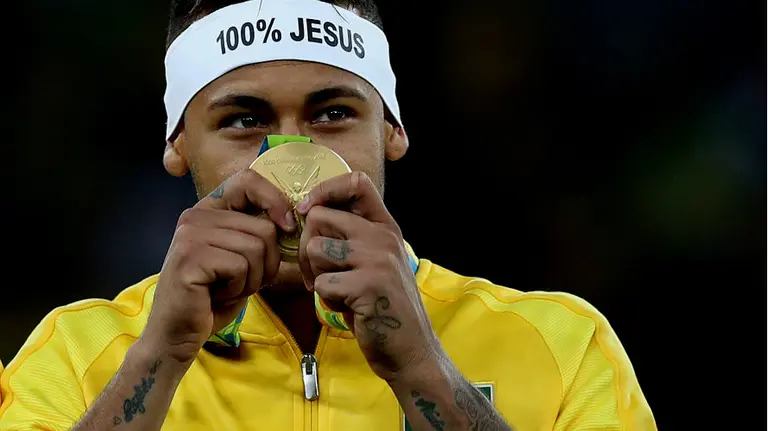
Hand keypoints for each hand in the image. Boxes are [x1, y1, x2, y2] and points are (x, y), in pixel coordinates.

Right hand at [142, 170, 294, 364]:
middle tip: (244, 281)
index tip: (288, 227)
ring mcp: (189, 235)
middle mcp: (195, 216)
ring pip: (256, 248)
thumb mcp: (241, 258)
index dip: (275, 201)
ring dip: (253, 279)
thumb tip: (292, 220)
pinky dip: (239, 288)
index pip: (248, 180)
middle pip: (264, 227)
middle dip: (267, 263)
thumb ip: (258, 234)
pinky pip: (241, 266)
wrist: (177, 334)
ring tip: (228, 288)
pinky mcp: (189, 258)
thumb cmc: (213, 298)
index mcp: (208, 210)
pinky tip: (216, 295)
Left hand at [296, 172, 440, 382]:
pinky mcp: (368, 285)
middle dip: (307, 248)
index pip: (356, 183)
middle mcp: (383, 237)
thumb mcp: (375, 261)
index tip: (308, 209)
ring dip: (317, 275)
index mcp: (385, 226)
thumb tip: (308, 213)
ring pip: (315, 248)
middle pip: (320, 217)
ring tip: (338, 292)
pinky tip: (348, 308)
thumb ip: (351, 237)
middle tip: (317, 274)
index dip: (325, 189)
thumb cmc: (383, 305)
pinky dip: (327, 300)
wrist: (410, 349)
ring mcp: (378, 259)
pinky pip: (323, 283)